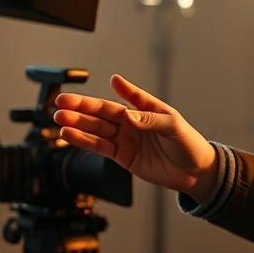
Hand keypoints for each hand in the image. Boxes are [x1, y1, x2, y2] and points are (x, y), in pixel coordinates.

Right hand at [53, 74, 218, 199]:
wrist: (195, 173)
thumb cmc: (189, 145)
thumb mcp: (173, 128)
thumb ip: (149, 120)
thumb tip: (127, 116)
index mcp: (149, 109)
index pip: (133, 96)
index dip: (124, 88)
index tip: (114, 79)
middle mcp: (134, 122)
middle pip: (104, 112)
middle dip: (83, 106)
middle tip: (61, 101)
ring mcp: (126, 138)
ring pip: (97, 128)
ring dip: (77, 123)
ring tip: (59, 118)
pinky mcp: (122, 156)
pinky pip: (100, 147)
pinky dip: (83, 141)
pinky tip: (69, 135)